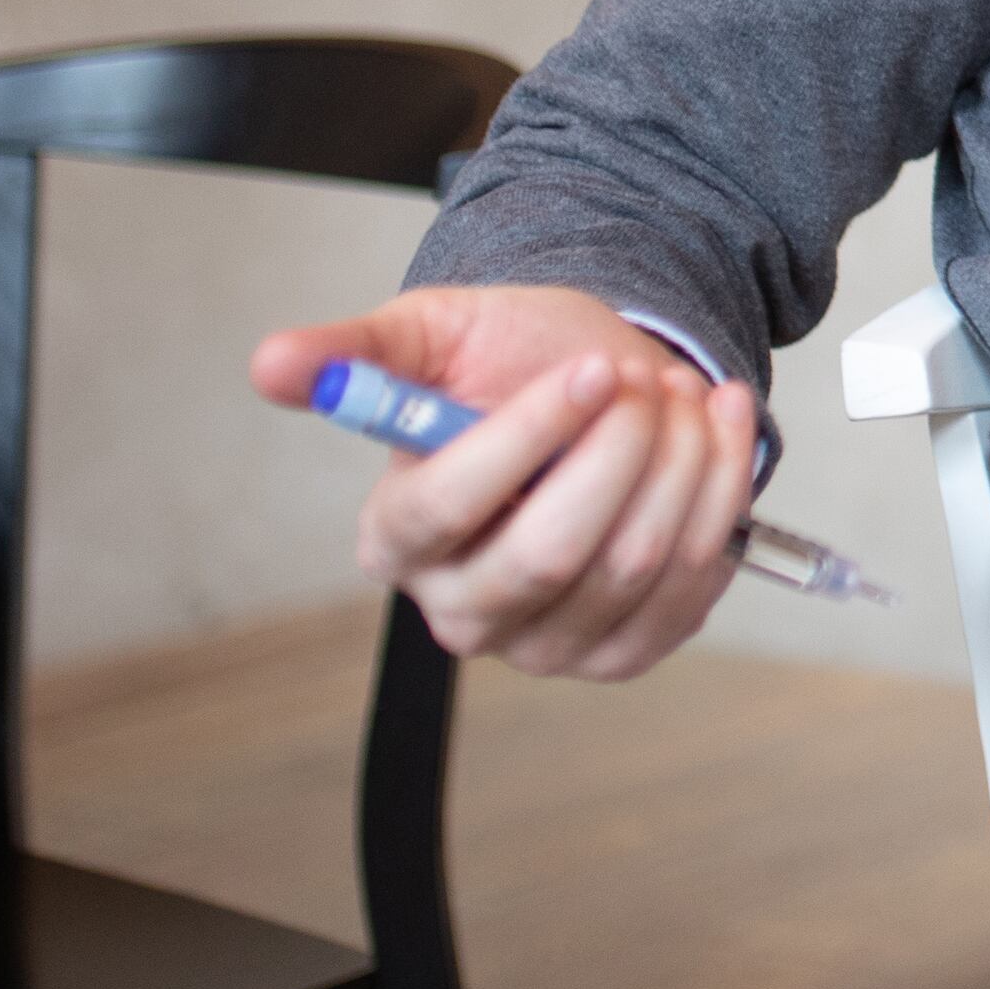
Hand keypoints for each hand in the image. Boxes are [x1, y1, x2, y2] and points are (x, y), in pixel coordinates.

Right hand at [248, 285, 758, 680]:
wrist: (603, 391)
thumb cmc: (510, 363)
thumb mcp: (435, 334)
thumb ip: (359, 352)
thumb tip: (270, 363)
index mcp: (395, 537)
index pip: (445, 507)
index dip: (527, 436)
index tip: (595, 369)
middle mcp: (459, 608)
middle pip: (547, 555)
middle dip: (623, 452)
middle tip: (650, 380)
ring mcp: (541, 644)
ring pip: (631, 567)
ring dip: (683, 464)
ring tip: (684, 395)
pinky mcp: (619, 654)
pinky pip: (686, 592)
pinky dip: (719, 502)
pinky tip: (718, 438)